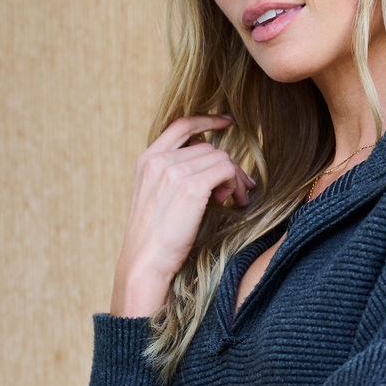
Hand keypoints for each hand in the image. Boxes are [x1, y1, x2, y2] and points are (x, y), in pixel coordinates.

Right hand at [110, 114, 254, 316]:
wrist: (145, 265)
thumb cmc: (155, 242)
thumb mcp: (159, 201)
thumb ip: (177, 179)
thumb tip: (216, 171)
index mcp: (147, 161)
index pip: (180, 126)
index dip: (206, 120)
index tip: (226, 122)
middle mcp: (158, 161)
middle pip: (209, 147)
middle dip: (228, 166)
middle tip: (240, 190)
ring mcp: (173, 172)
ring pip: (221, 158)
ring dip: (235, 178)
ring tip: (236, 200)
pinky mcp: (191, 187)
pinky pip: (226, 170)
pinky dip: (237, 184)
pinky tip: (235, 202)